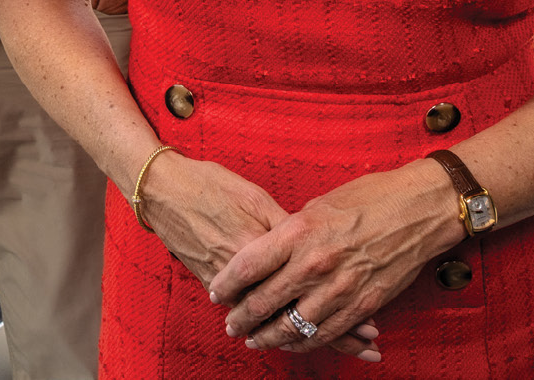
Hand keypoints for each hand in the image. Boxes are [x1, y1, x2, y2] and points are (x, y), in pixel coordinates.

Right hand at [138, 153, 380, 362]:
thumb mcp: (253, 196)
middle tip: (368, 345)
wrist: (162, 190)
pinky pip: (253, 315)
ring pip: (277, 321)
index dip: (343, 306)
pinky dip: (276, 328)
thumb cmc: (209, 184)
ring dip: (313, 337)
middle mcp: (251, 274)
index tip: (371, 322)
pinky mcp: (214, 285)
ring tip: (347, 348)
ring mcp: (231, 285)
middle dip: (336, 332)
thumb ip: (285, 225)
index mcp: (265, 247)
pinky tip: (293, 338)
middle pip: (298, 312)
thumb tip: (317, 240)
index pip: (310, 287)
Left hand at [209, 160, 459, 356]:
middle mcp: (315, 263)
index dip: (228, 282)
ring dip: (270, 337)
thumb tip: (270, 249)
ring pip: (293, 326)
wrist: (416, 209)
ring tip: (255, 341)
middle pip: (265, 301)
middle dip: (243, 317)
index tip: (216, 291)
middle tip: (230, 324)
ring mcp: (339, 288)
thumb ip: (291, 231)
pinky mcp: (362, 305)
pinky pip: (326, 333)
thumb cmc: (368, 197)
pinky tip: (293, 344)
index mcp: (299, 231)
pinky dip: (306, 342)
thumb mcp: (318, 205)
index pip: (249, 264)